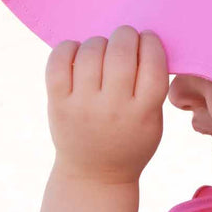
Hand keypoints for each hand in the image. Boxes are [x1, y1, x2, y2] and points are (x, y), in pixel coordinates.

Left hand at [45, 26, 168, 183]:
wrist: (95, 175)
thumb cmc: (130, 141)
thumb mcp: (153, 122)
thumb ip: (152, 87)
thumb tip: (141, 42)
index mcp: (144, 113)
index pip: (153, 63)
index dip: (151, 43)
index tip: (147, 40)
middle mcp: (113, 108)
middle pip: (121, 51)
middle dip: (125, 35)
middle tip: (125, 40)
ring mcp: (83, 106)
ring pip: (91, 51)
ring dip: (99, 42)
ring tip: (102, 52)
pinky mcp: (58, 104)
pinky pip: (59, 60)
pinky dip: (68, 48)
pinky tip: (77, 54)